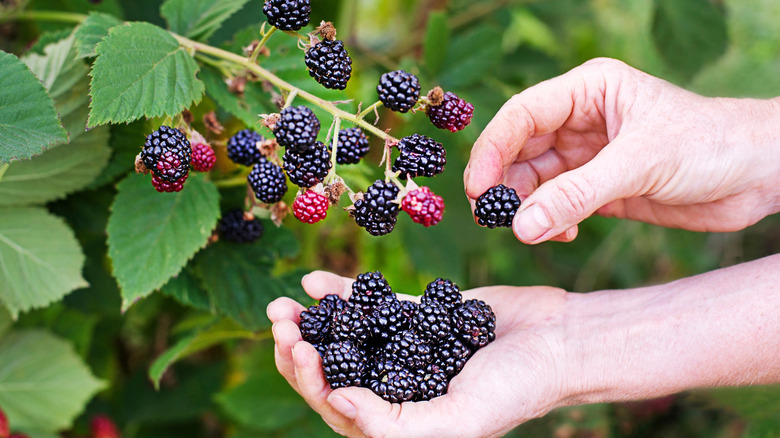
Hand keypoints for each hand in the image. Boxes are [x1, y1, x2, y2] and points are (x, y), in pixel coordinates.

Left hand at [266, 271, 573, 437]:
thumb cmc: (517, 389)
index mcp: (399, 422)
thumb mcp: (459, 420)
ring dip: (311, 323)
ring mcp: (403, 348)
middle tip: (278, 322)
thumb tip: (337, 403)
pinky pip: (370, 304)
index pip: (338, 406)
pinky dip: (342, 293)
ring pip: (344, 338)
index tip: (296, 348)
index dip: (309, 381)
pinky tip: (315, 281)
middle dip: (299, 350)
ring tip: (282, 305)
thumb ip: (395, 425)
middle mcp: (394, 386)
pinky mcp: (416, 314)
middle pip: (332, 372)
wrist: (558, 340)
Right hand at [464, 57, 779, 243]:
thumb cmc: (711, 143)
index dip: (492, 150)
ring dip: (525, 209)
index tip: (478, 188)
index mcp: (587, 91)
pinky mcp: (598, 191)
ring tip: (530, 230)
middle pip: (519, 151)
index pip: (522, 116)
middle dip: (503, 184)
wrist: (759, 174)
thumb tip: (521, 226)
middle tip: (492, 217)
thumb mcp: (640, 163)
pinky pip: (556, 207)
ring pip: (534, 182)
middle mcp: (580, 121)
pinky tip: (563, 234)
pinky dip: (550, 223)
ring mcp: (587, 157)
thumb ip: (577, 195)